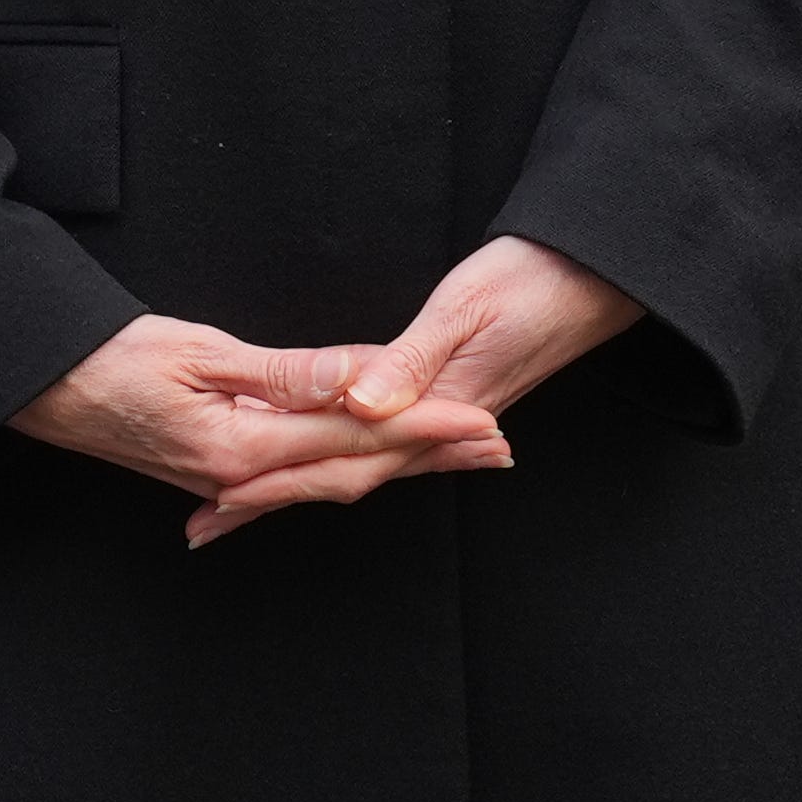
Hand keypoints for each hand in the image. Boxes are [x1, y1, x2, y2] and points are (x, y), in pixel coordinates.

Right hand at [14, 314, 500, 547]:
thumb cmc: (108, 361)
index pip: (356, 435)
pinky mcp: (219, 474)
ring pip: (332, 478)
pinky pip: (297, 479)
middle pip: (357, 468)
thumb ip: (284, 372)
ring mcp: (230, 482)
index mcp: (243, 446)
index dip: (425, 427)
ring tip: (456, 452)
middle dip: (430, 456)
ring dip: (397, 464)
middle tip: (496, 444)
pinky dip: (342, 471)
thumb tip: (358, 378)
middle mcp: (243, 475)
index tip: (481, 421)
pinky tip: (367, 470)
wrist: (42, 388)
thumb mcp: (198, 350)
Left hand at [224, 238, 647, 540]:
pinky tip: (324, 459)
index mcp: (431, 409)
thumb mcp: (465, 310)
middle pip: (341, 474)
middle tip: (207, 524)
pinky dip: (340, 459)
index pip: (339, 457)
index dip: (277, 480)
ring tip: (242, 505)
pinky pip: (383, 445)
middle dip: (274, 499)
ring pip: (359, 466)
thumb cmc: (533, 283)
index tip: (220, 501)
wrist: (594, 278)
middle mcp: (434, 428)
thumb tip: (357, 405)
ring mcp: (445, 419)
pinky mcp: (452, 402)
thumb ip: (410, 362)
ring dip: (301, 486)